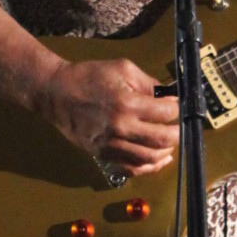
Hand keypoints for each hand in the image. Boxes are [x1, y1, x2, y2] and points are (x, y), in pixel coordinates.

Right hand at [35, 57, 178, 174]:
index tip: (178, 107)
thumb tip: (168, 97)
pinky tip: (158, 159)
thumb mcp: (122, 68)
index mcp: (128, 103)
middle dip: (178, 134)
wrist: (56, 94)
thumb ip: (148, 83)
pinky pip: (132, 168)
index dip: (177, 110)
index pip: (166, 113)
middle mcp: (122, 127)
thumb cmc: (89, 77)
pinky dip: (149, 167)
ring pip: (150, 158)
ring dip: (166, 152)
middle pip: (163, 140)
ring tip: (170, 143)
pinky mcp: (104, 154)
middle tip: (180, 127)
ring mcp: (112, 144)